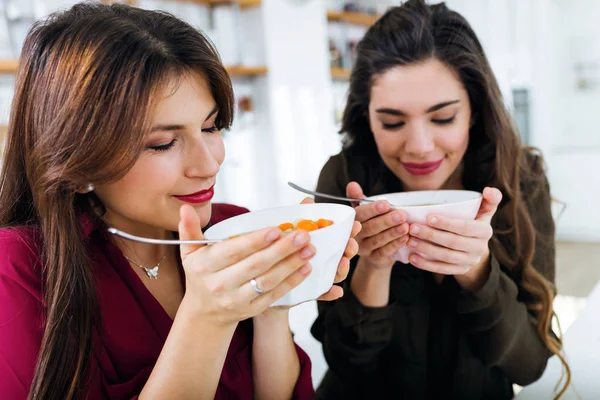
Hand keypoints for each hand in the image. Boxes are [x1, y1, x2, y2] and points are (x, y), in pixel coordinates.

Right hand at [178, 205, 314, 325]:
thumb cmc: (200, 275)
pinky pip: (275, 294)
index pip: (233, 251)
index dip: (255, 241)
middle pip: (255, 265)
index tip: (276, 229)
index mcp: (205, 266)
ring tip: (309, 249)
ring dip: (291, 264)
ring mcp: (237, 299)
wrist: (204, 314)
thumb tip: (186, 208)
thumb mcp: (190, 253)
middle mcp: (220, 284)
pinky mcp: (252, 309)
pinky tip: (306, 268)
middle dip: (281, 249)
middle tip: (302, 234)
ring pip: (268, 280)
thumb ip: (189, 230)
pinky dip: (292, 281)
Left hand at [283, 197, 360, 302]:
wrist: (268, 276)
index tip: (355, 224)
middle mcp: (325, 260)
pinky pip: (323, 293)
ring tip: (343, 262)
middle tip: (350, 243)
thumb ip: (303, 216)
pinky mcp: (312, 292)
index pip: (341, 235)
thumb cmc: (286, 249)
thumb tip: (308, 200)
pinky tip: (336, 291)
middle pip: (343, 254)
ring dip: (342, 269)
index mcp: (324, 243)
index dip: (350, 231)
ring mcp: (320, 276)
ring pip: (336, 274)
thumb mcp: (293, 230)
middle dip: (350, 248)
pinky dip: (330, 293)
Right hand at [348, 182, 408, 269]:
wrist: (375, 252)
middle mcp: (355, 236)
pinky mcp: (374, 259)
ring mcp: (364, 249)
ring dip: (392, 233)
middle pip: (369, 228)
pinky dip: (395, 244)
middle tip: (401, 215)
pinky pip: (384, 252)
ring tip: (405, 226)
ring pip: (377, 240)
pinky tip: (405, 238)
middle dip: (386, 221)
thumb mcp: (366, 211)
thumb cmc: (371, 225)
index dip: (372, 209)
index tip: (386, 204)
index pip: (360, 215)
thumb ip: (360, 198)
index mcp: (352, 222)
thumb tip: (352, 184)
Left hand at [406, 187, 502, 290]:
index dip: (447, 223)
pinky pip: (442, 269)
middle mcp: (479, 248)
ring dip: (426, 249)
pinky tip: (412, 257)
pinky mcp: (460, 270)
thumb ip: (490, 199)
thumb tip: (489, 190)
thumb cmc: (475, 221)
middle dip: (431, 235)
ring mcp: (470, 261)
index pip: (465, 227)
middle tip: (412, 228)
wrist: (476, 246)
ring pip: (446, 256)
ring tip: (409, 241)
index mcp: (485, 231)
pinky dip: (426, 264)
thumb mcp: (484, 211)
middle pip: (453, 242)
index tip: (428, 217)